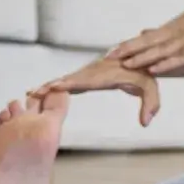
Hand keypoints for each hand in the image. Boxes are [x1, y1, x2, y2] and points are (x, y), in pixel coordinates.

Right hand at [28, 59, 160, 125]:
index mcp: (108, 74)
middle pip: (71, 79)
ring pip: (66, 79)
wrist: (139, 59)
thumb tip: (145, 124)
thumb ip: (151, 104)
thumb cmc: (144, 75)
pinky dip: (54, 84)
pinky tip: (41, 91)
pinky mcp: (85, 75)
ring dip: (50, 85)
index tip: (55, 85)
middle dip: (54, 85)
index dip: (71, 82)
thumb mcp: (151, 89)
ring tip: (32, 93)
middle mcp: (95, 71)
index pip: (88, 79)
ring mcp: (88, 72)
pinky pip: (68, 80)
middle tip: (36, 92)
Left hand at [107, 3, 183, 76]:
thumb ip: (174, 29)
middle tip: (106, 58)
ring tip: (123, 63)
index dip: (130, 45)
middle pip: (149, 43)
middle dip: (128, 51)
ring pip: (163, 50)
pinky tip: (154, 70)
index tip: (112, 51)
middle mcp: (181, 34)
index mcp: (178, 29)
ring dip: (142, 57)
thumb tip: (150, 31)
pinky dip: (168, 64)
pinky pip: (183, 58)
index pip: (149, 38)